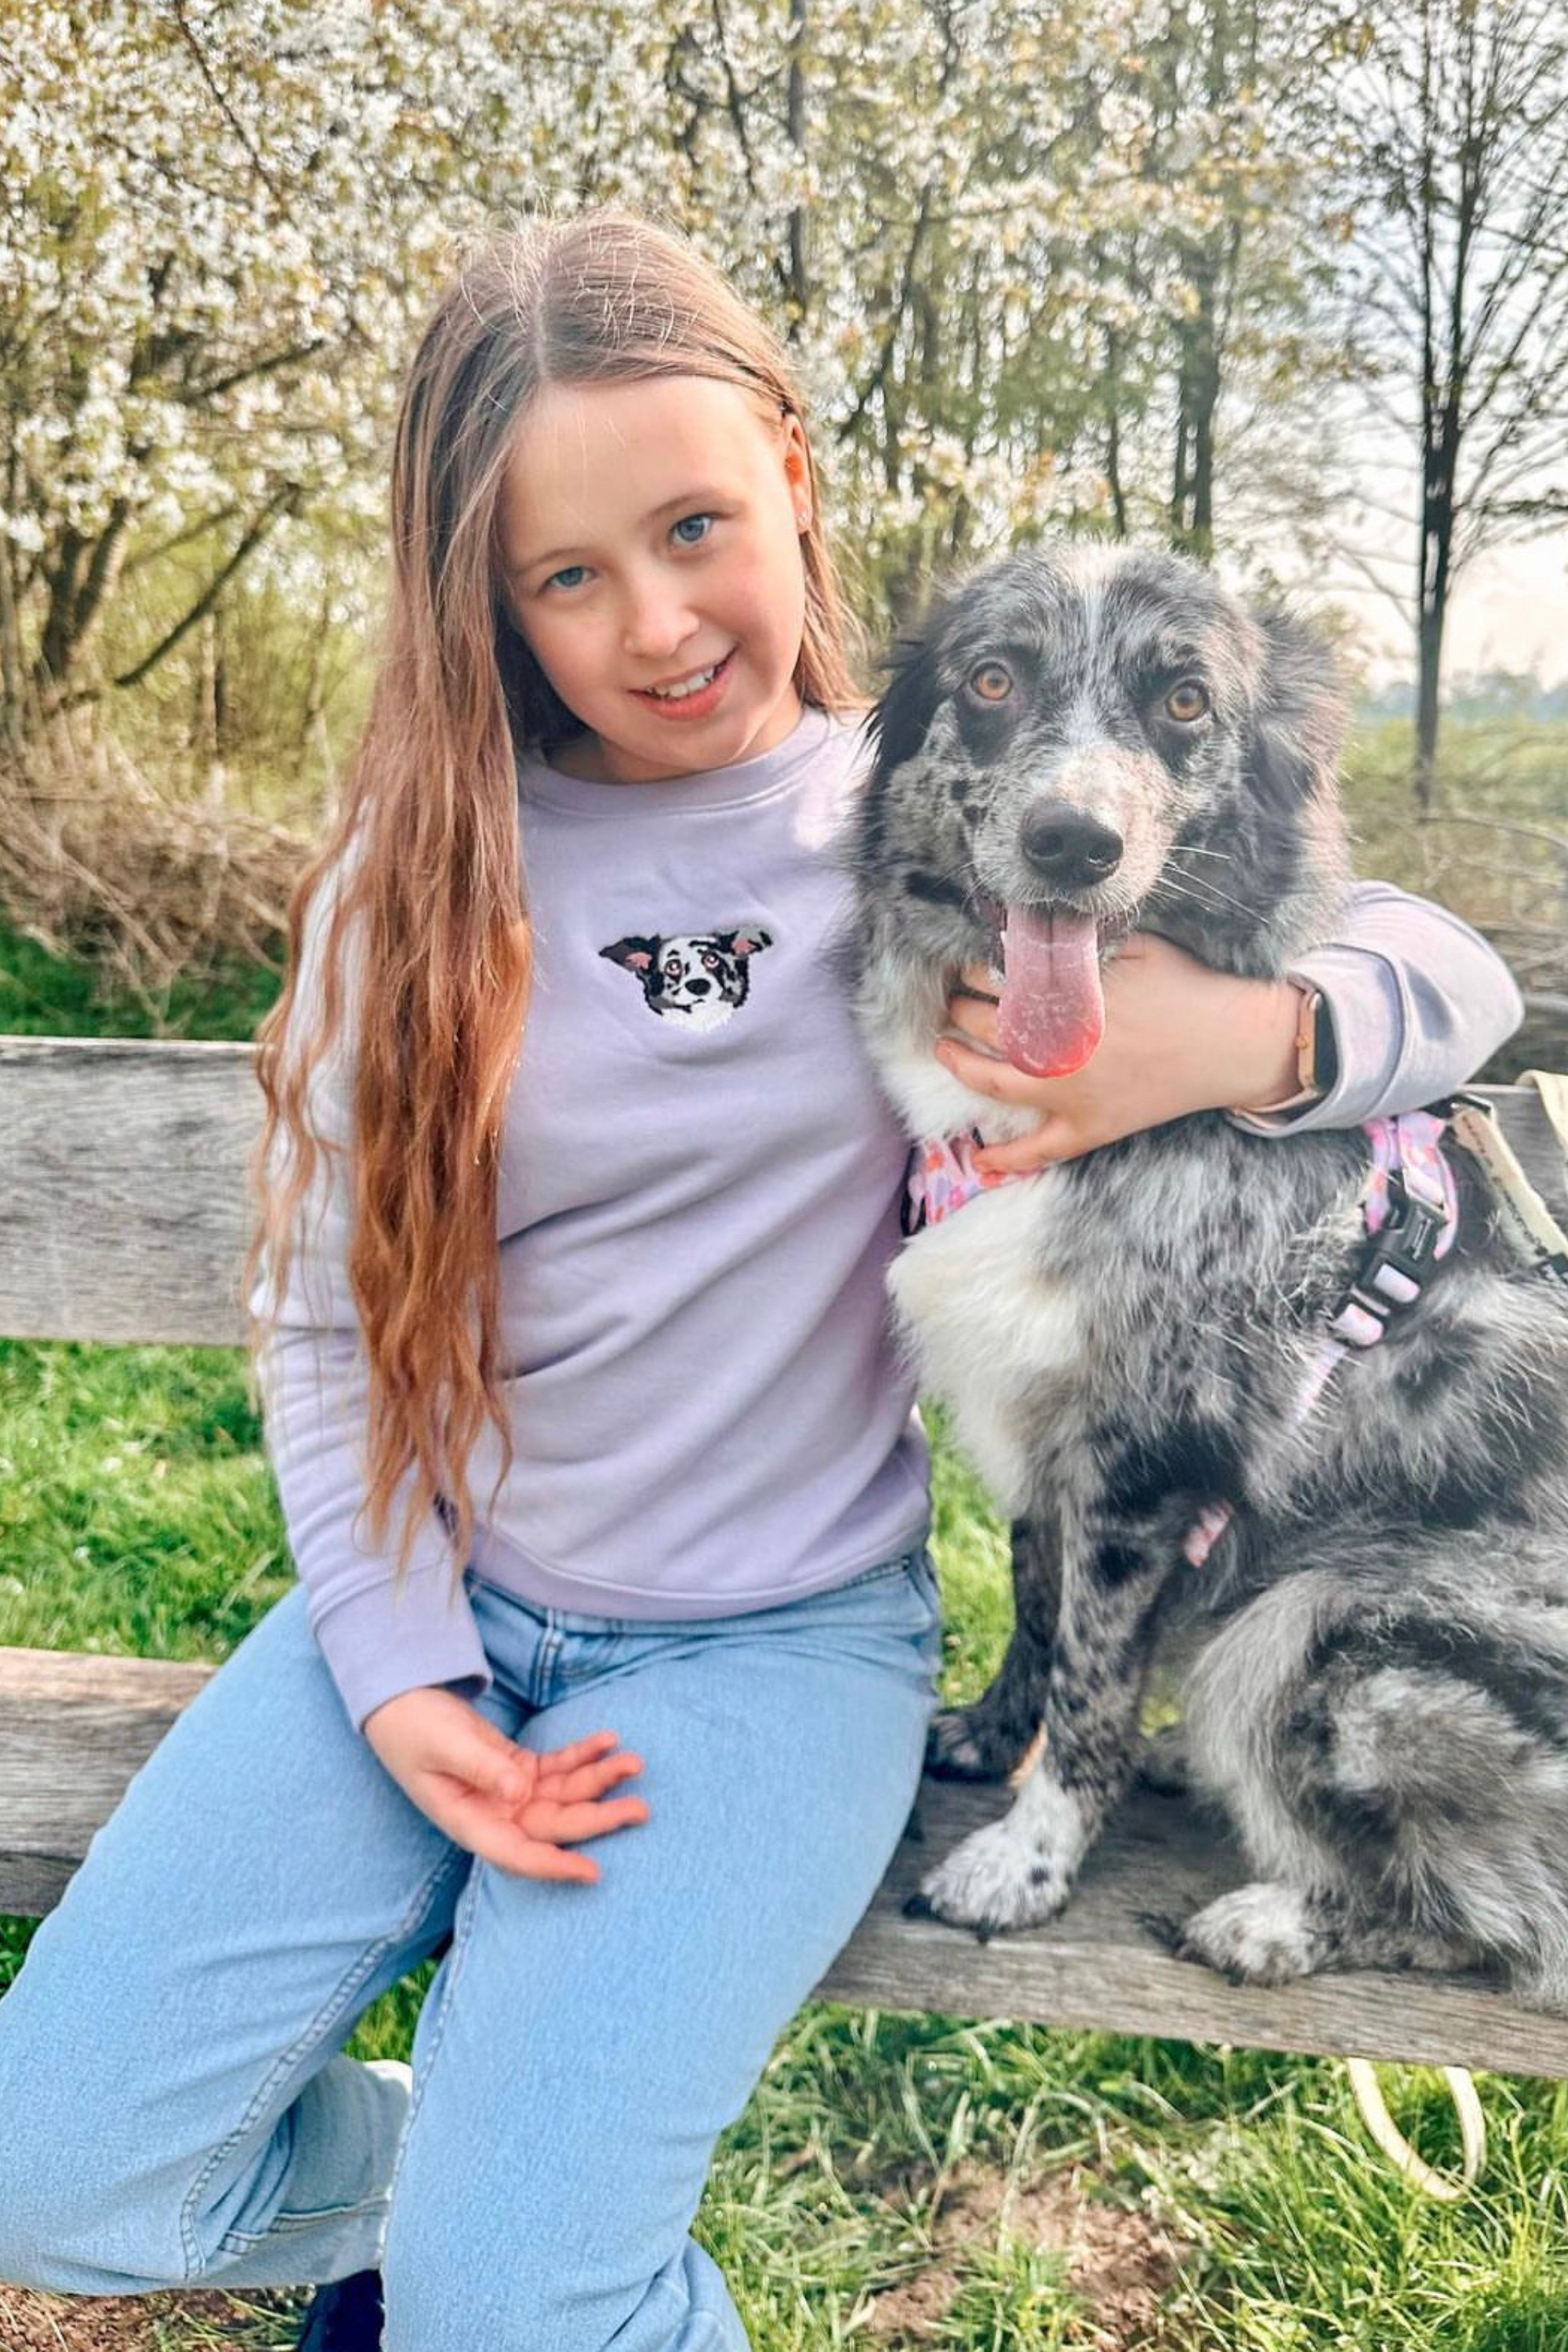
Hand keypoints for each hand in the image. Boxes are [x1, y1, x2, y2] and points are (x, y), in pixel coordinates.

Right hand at [362, 1685, 648, 1882]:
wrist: (401, 1701)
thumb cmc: (413, 1728)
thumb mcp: (444, 1745)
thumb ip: (481, 1768)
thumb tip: (519, 1793)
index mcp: (469, 1822)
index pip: (516, 1854)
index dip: (553, 1865)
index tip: (593, 1872)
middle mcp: (494, 1814)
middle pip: (553, 1825)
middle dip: (597, 1817)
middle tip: (640, 1809)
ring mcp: (508, 1793)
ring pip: (562, 1796)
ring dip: (598, 1781)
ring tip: (633, 1763)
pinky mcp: (517, 1769)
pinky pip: (557, 1768)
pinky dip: (583, 1756)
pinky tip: (608, 1742)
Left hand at [936, 933, 1302, 1171]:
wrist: (1231, 1042)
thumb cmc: (1185, 987)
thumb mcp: (1132, 946)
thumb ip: (1081, 944)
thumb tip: (1039, 933)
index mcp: (1066, 998)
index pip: (996, 978)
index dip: (975, 970)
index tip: (970, 965)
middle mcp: (1057, 1047)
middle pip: (985, 1025)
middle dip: (960, 1008)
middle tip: (952, 1000)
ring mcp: (1069, 1094)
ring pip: (992, 1083)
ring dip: (959, 1064)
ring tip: (944, 1049)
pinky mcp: (1090, 1128)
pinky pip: (1038, 1151)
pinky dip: (1006, 1158)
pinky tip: (978, 1157)